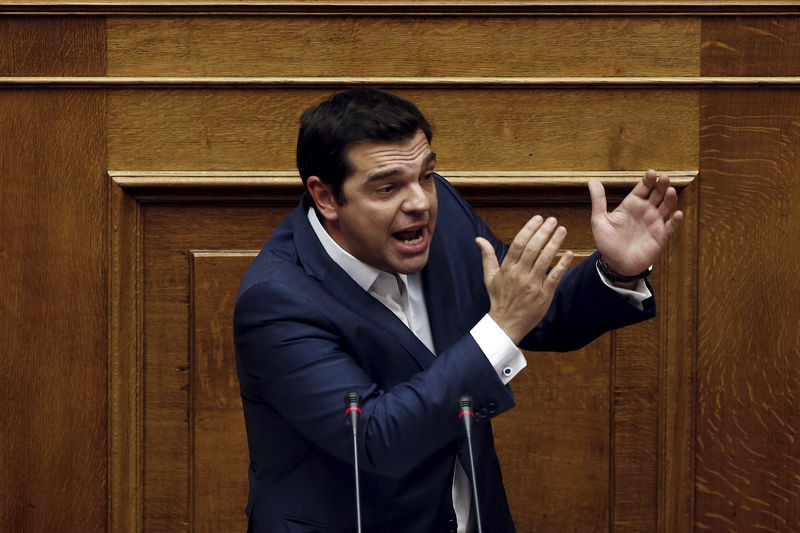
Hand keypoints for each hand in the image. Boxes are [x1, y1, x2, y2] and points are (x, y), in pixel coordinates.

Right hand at [476, 216, 573, 344]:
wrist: (506, 323)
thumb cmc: (499, 298)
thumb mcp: (489, 276)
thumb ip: (487, 256)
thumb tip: (478, 239)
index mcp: (507, 269)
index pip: (518, 244)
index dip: (529, 229)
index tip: (538, 218)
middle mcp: (519, 275)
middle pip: (532, 249)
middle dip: (543, 232)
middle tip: (553, 220)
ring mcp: (532, 285)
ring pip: (544, 260)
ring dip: (554, 244)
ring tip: (562, 230)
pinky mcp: (544, 295)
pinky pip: (554, 277)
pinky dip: (562, 265)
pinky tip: (569, 253)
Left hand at [588, 169, 683, 276]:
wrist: (615, 264)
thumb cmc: (607, 242)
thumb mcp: (599, 220)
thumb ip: (598, 200)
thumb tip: (592, 180)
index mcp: (632, 205)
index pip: (642, 188)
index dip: (647, 180)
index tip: (651, 172)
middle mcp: (645, 211)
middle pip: (656, 194)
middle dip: (661, 185)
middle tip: (663, 177)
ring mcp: (654, 223)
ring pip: (666, 207)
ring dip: (670, 199)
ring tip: (670, 190)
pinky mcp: (661, 237)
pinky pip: (670, 228)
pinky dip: (675, 221)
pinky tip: (678, 214)